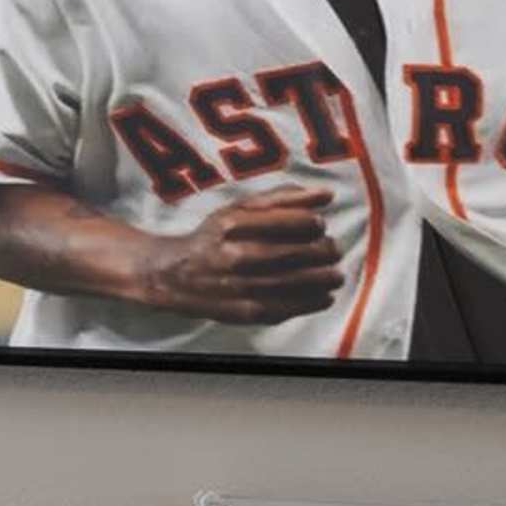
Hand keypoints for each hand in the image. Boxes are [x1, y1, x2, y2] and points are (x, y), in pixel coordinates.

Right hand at [139, 182, 346, 324]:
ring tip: (332, 273)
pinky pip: (294, 307)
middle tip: (331, 250)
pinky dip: (316, 301)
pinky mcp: (248, 311)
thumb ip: (282, 198)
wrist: (174, 276)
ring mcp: (243, 286)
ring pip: (305, 281)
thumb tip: (327, 194)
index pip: (297, 222)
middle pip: (305, 252)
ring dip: (327, 276)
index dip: (314, 223)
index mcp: (234, 224)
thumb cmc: (213, 238)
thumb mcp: (238, 209)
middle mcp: (237, 255)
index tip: (317, 225)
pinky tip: (322, 294)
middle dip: (327, 250)